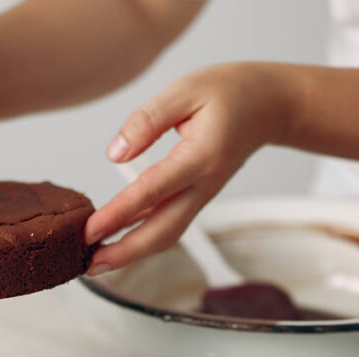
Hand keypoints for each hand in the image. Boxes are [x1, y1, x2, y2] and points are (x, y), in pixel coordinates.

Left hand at [84, 62, 288, 273]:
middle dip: (124, 253)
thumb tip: (115, 153)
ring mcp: (202, 195)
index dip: (118, 214)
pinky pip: (170, 224)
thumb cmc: (230, 92)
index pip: (151, 192)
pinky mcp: (197, 197)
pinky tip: (118, 240)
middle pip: (162, 232)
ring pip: (166, 235)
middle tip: (88, 266)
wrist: (270, 106)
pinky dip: (143, 238)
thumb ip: (147, 120)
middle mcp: (203, 185)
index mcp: (200, 157)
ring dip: (132, 253)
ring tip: (96, 263)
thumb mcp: (186, 89)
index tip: (89, 230)